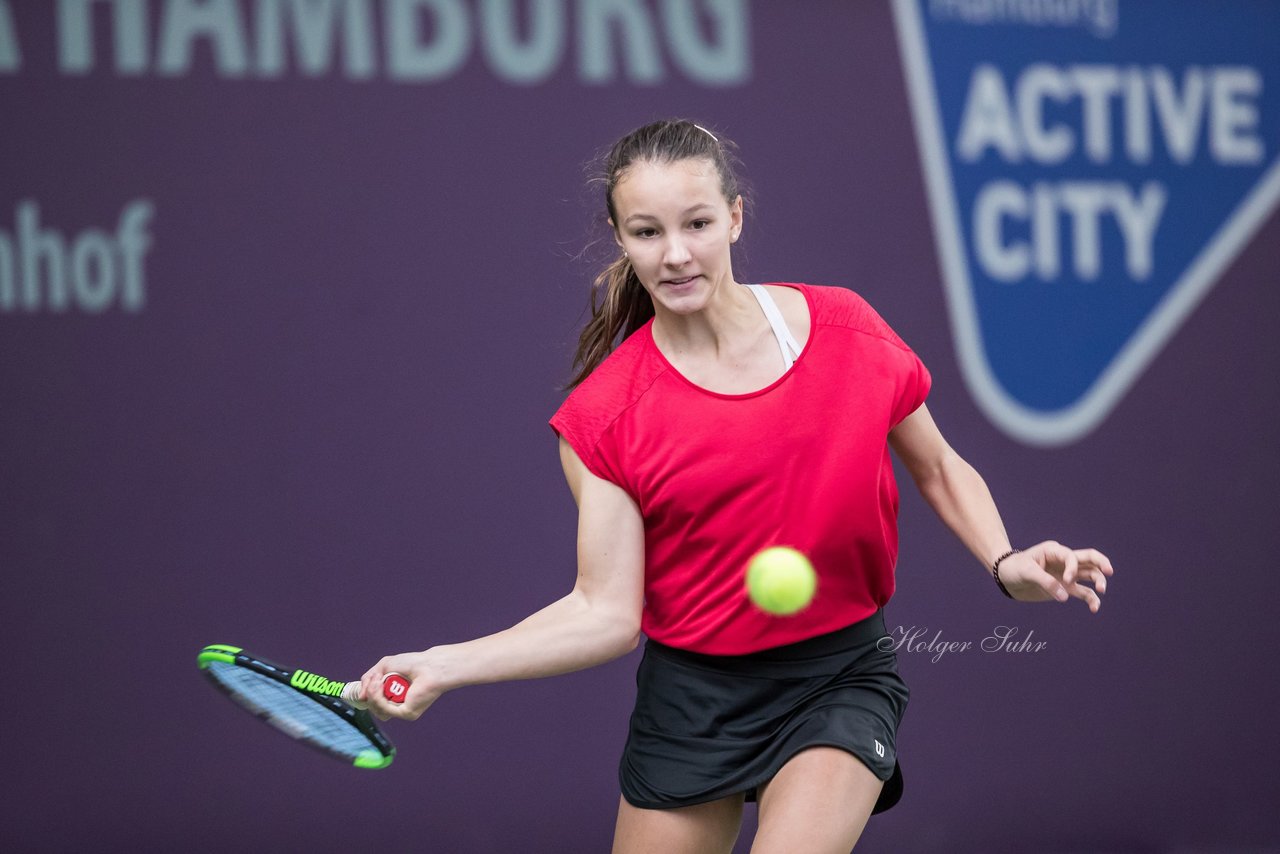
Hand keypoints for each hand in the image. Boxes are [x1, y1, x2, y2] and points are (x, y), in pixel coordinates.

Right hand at [358, 650, 444, 721]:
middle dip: (370, 694)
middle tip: (375, 678)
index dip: (367, 696)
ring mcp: (402, 711)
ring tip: (378, 680)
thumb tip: (360, 697)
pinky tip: (379, 684)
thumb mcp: (383, 667)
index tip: (366, 684)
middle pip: (375, 709)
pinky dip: (378, 697)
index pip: (375, 704)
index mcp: (394, 697)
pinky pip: (385, 710)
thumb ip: (368, 679)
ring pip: (378, 711)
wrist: (429, 665)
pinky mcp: (406, 713)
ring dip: (373, 694)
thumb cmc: (412, 663)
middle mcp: (398, 706)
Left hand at [996, 541, 1113, 611]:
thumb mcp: (1027, 572)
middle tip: (1110, 571)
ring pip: (1090, 575)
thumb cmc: (1014, 569)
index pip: (1072, 557)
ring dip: (1099, 581)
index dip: (1073, 568)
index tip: (1067, 580)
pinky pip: (1083, 592)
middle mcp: (1064, 561)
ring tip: (1101, 592)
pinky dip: (1091, 599)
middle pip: (1089, 558)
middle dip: (1101, 563)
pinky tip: (1094, 608)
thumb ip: (1046, 582)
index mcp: (1054, 551)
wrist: (1006, 579)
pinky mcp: (1066, 587)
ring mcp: (1067, 574)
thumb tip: (1065, 596)